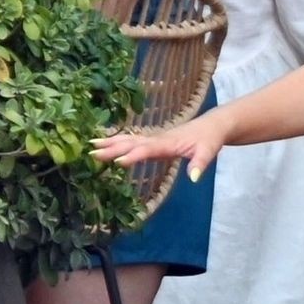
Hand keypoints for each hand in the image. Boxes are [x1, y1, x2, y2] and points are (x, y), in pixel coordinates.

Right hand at [92, 111, 230, 183]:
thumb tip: (194, 178)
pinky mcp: (154, 140)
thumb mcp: (209, 151)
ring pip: (129, 140)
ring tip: (91, 145)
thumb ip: (200, 164)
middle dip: (113, 148)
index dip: (134, 155)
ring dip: (110, 142)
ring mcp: (155, 138)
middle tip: (92, 152)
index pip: (149, 149)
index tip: (118, 162)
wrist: (213, 125)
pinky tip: (106, 143)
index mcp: (169, 142)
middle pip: (132, 143)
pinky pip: (133, 140)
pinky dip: (118, 141)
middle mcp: (158, 138)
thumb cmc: (210, 139)